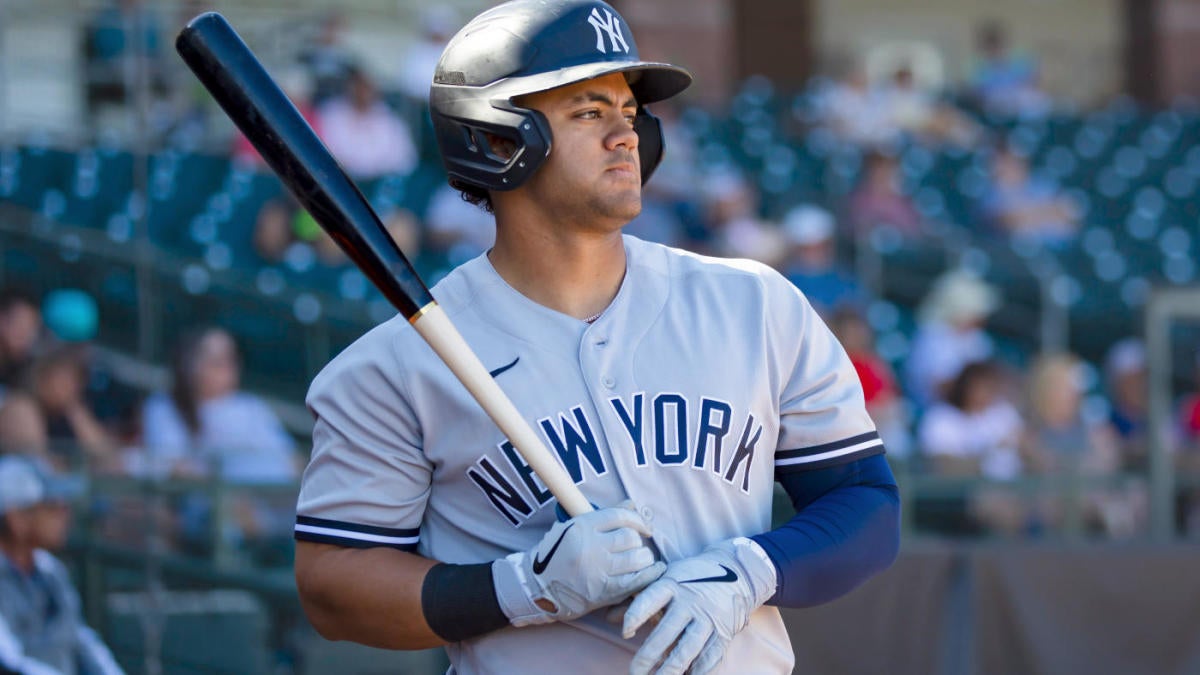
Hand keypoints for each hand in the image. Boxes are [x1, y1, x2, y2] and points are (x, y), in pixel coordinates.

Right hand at [494, 502, 664, 626]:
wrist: (535, 586)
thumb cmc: (555, 554)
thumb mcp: (572, 528)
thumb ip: (604, 516)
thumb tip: (631, 505)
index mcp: (582, 527)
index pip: (619, 516)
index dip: (638, 519)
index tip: (644, 527)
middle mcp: (591, 547)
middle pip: (630, 537)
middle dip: (638, 541)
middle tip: (635, 547)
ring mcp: (598, 570)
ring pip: (637, 559)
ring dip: (644, 558)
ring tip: (640, 560)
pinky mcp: (604, 592)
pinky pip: (636, 581)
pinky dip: (649, 575)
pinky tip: (653, 571)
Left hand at [622, 538, 775, 674]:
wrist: (736, 572)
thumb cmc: (691, 578)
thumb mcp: (666, 579)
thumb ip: (638, 599)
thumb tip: (609, 618)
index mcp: (673, 585)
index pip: (651, 599)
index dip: (636, 615)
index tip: (625, 632)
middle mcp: (690, 602)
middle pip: (667, 631)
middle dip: (649, 655)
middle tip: (634, 672)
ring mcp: (708, 618)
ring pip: (688, 648)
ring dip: (671, 668)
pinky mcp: (723, 632)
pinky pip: (710, 656)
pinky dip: (698, 670)